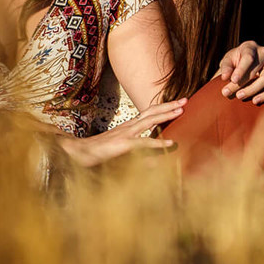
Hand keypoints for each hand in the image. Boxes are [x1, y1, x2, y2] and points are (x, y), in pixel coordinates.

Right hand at [58, 98, 186, 166]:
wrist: (78, 152)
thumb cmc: (97, 153)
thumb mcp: (121, 153)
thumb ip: (138, 156)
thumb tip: (154, 163)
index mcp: (128, 127)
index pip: (148, 113)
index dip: (163, 108)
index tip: (177, 105)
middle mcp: (128, 126)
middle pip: (152, 111)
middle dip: (169, 105)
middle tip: (185, 100)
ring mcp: (126, 133)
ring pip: (150, 120)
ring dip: (166, 115)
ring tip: (181, 111)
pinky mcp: (123, 144)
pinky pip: (144, 142)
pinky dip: (158, 142)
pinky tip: (170, 143)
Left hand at [216, 41, 263, 101]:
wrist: (247, 62)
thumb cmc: (236, 60)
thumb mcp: (228, 60)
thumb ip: (226, 67)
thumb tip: (225, 77)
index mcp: (251, 47)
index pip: (248, 58)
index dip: (241, 69)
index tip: (232, 80)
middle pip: (255, 71)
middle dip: (240, 83)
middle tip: (227, 92)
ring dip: (252, 90)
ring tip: (239, 96)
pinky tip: (255, 101)